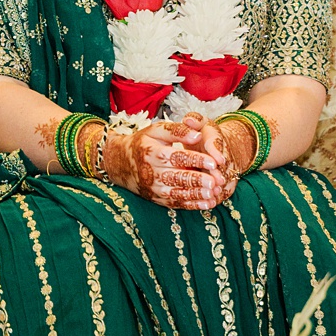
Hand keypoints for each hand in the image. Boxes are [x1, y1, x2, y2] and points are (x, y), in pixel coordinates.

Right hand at [115, 118, 230, 210]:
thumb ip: (177, 130)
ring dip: (196, 195)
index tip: (213, 162)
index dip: (195, 159)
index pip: (176, 157)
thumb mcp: (156, 130)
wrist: (120, 163)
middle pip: (177, 177)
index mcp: (152, 152)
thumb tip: (197, 135)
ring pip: (177, 193)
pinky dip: (191, 205)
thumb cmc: (143, 143)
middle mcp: (151, 172)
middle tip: (215, 182)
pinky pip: (175, 203)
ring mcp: (153, 187)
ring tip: (213, 194)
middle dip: (197, 180)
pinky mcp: (156, 199)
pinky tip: (206, 204)